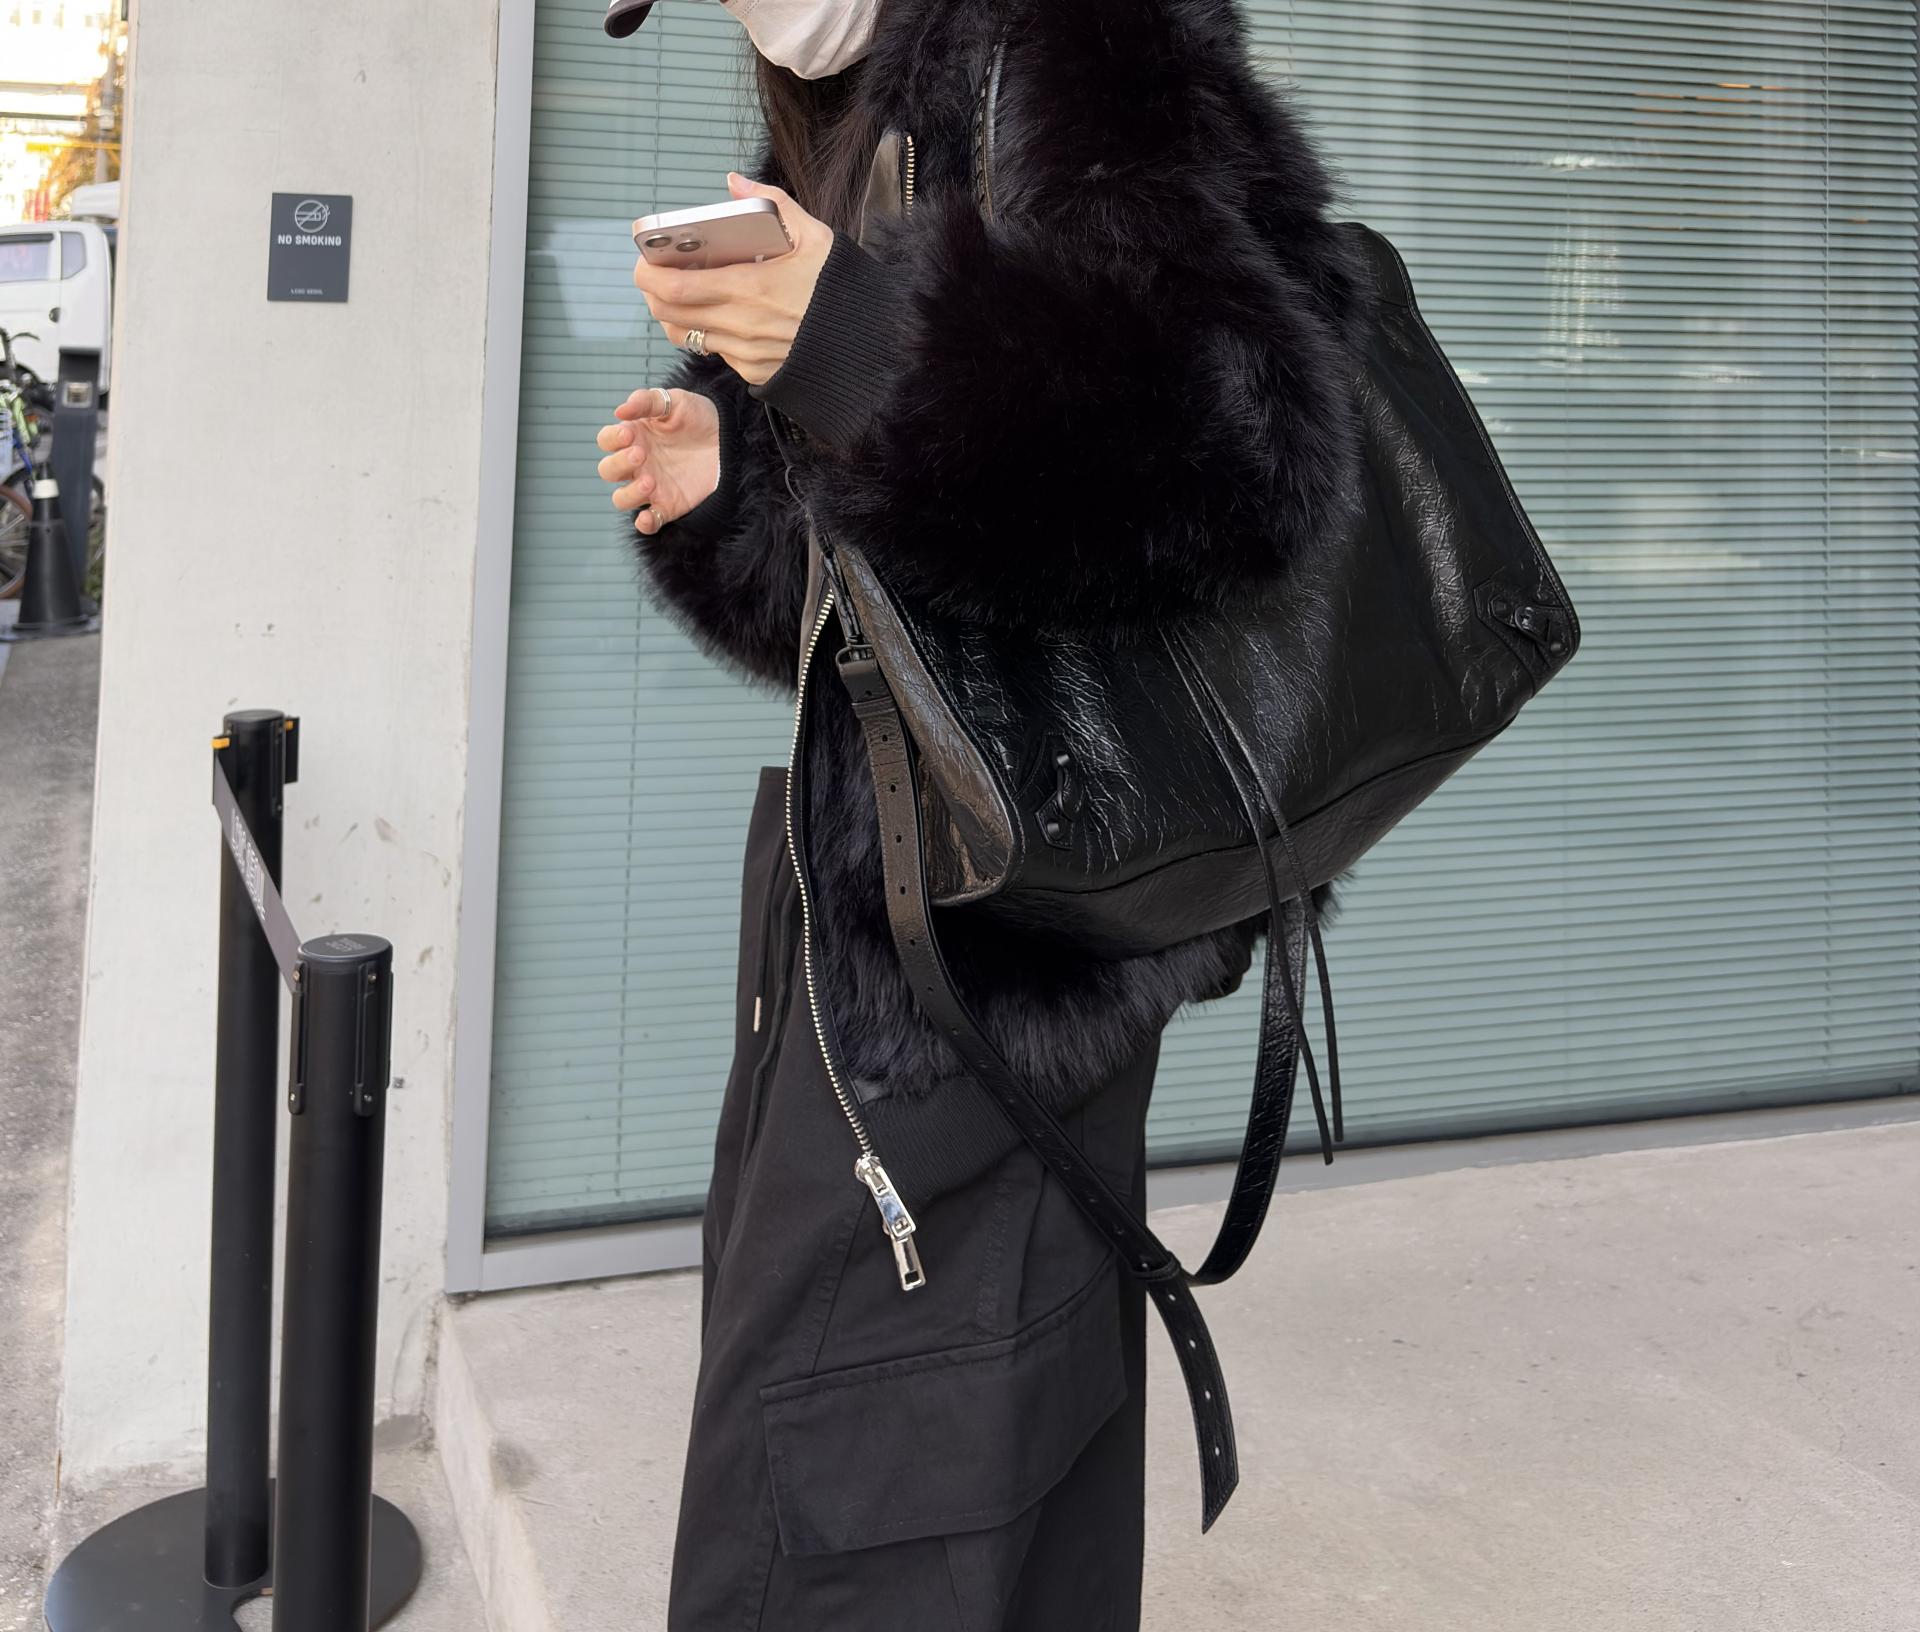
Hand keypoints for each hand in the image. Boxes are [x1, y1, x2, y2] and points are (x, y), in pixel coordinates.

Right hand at [596, 387, 720, 535]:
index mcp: (634, 437)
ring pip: (621, 498)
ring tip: (651, 481)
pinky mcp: (668, 505)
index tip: (629, 434)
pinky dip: (644, 524)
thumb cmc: (698, 418)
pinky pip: (648, 522)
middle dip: (619, 464)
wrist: (730, 439)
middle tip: (641, 454)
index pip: (606, 441)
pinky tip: (647, 517)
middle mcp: (638, 464)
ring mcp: (651, 486)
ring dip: (630, 493)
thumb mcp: (675, 400)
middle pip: (608, 471)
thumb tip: (619, 411)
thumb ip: (646, 401)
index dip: (611, 439)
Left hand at [631, 172, 833, 386]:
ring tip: (679, 292)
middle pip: (668, 313)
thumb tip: (734, 182)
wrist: (869, 344)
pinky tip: (718, 313)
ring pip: (685, 335)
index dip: (646, 274)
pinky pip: (714, 351)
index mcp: (748, 288)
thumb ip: (771, 202)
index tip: (643, 258)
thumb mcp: (813, 236)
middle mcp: (739, 325)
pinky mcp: (753, 371)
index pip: (673, 287)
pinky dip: (705, 331)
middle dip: (651, 292)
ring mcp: (744, 353)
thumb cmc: (840, 289)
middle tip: (653, 272)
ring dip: (672, 313)